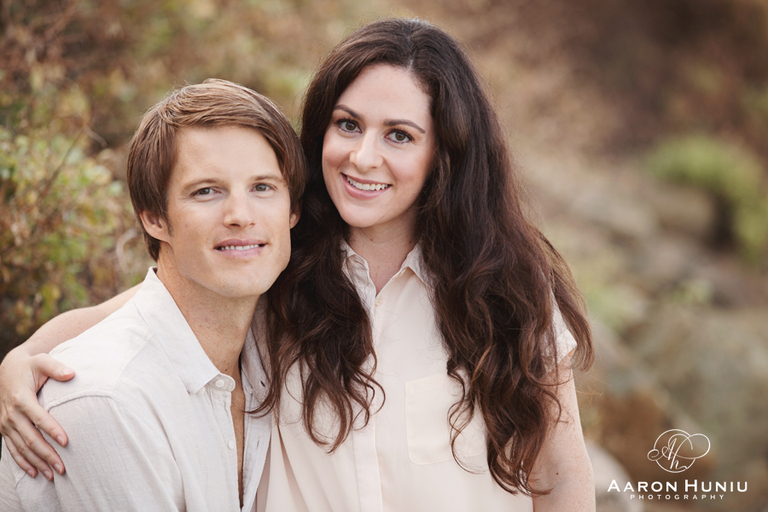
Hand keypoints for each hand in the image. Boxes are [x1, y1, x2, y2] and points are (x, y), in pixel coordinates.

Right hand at [0, 347, 73, 479]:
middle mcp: (11, 414)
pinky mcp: (4, 429)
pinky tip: (34, 472)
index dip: (52, 430)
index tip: (66, 441)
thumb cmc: (30, 366)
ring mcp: (6, 423)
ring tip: (52, 475)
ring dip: (37, 462)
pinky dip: (23, 462)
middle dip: (47, 454)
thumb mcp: (42, 360)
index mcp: (21, 398)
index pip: (38, 417)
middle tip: (63, 468)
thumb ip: (56, 367)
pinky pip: (12, 449)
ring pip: (21, 447)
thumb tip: (71, 373)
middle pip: (30, 438)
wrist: (7, 370)